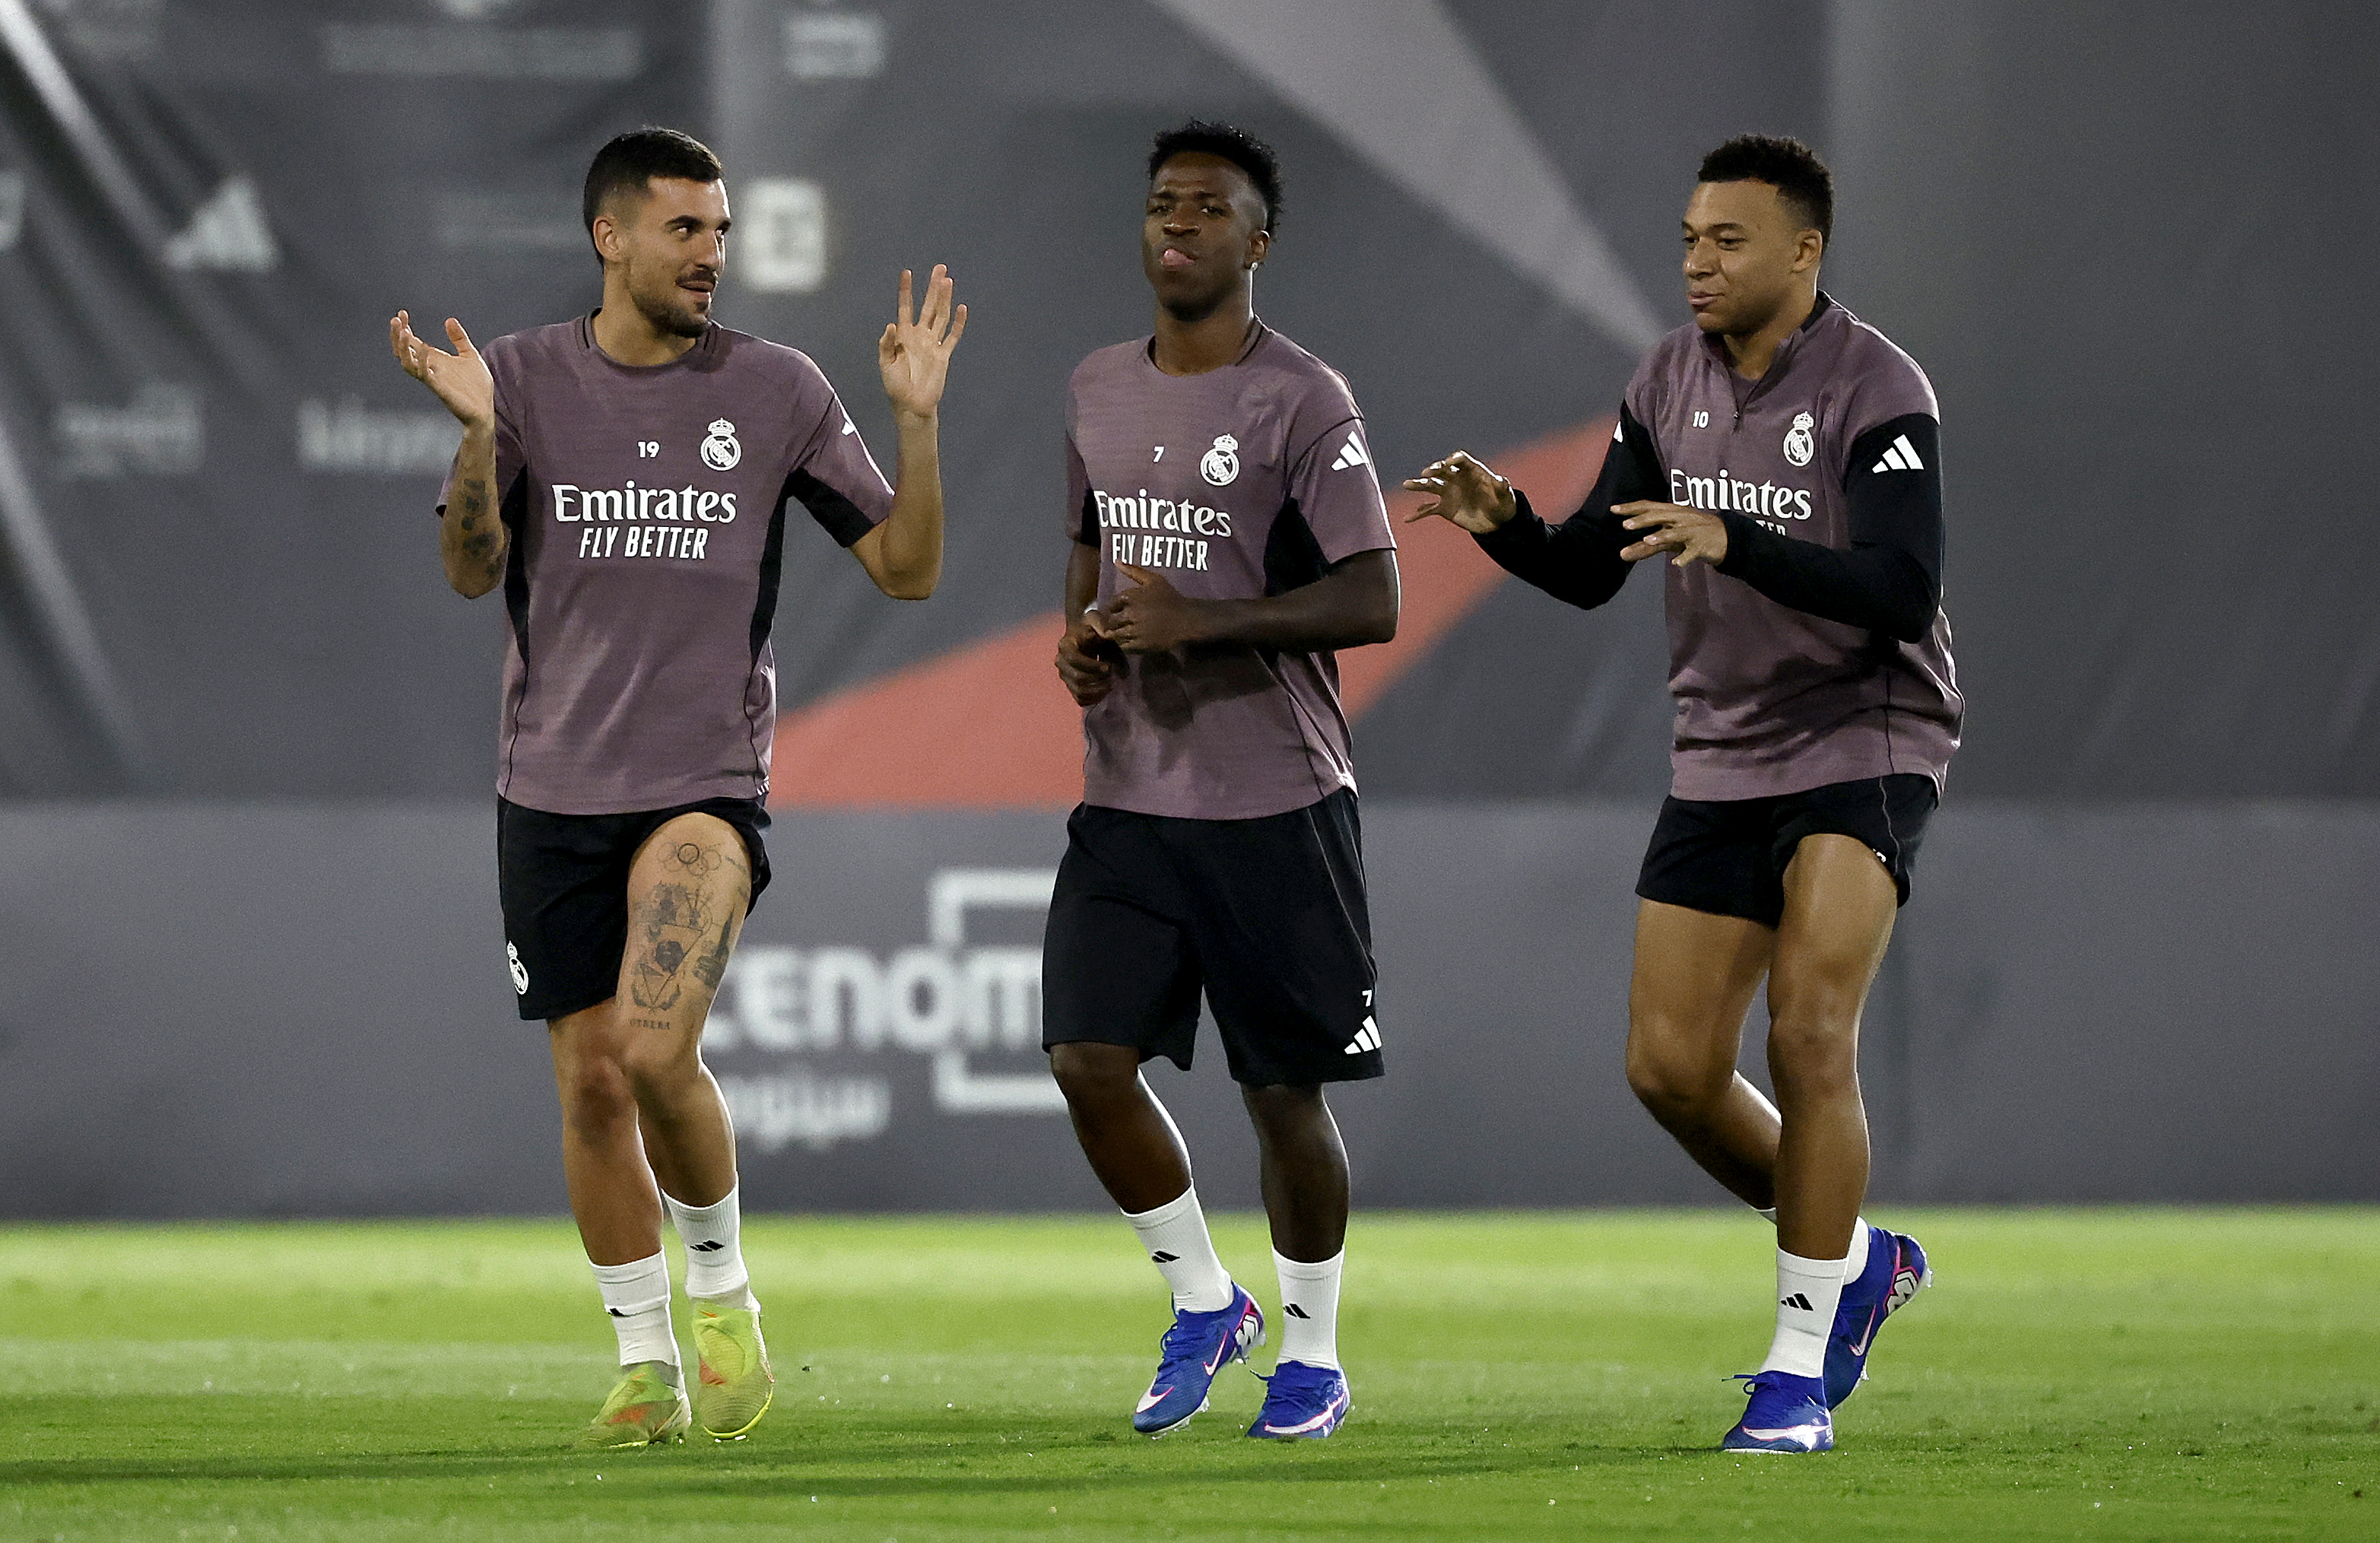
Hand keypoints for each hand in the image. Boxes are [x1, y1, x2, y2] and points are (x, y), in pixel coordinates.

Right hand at [390, 311, 493, 431]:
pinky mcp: (439, 388)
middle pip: (403, 351)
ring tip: (403, 331)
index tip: (402, 313)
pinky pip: (424, 374)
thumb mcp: (470, 355)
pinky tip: (424, 347)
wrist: (484, 410)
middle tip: (396, 320)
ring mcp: (432, 378)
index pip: (412, 342)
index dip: (404, 328)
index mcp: (434, 359)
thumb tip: (449, 320)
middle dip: (397, 335)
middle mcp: (429, 368)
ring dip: (402, 347)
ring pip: (407, 363)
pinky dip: (421, 361)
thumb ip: (459, 338)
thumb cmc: (477, 386)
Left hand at [878, 265, 966, 419]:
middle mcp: (920, 335)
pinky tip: (961, 308)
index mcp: (903, 335)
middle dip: (933, 287)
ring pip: (941, 316)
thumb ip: (887, 344)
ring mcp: (933, 344)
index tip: (907, 273)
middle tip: (939, 268)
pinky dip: (958, 323)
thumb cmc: (895, 386)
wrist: (911, 405)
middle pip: (928, 306)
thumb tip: (892, 325)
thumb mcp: (885, 364)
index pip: (906, 307)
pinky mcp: (944, 355)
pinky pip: (952, 336)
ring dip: (945, 299)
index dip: (906, 290)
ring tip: (948, 281)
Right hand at [1055, 610, 1119, 705]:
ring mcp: (1064, 675)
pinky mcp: (1070, 686)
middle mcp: (1060, 662)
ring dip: (1098, 691)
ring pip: (1079, 691)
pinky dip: (1094, 699)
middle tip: (1112, 676)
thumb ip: (1101, 625)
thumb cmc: (1091, 627)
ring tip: (1110, 684)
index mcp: (1065, 645)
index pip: (1074, 660)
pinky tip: (1105, 691)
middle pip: (1077, 678)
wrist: (1084, 635)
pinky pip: (1080, 699)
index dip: (1092, 666)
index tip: (1108, 667)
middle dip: (1097, 680)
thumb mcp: (1095, 620)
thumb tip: (1108, 635)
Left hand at [1105, 564, 1207, 653]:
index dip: (1116, 608)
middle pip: (1111, 621)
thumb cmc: (1170, 598)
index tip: (1124, 611)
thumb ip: (1134, 571)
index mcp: (1129, 597)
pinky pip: (1124, 646)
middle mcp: (1129, 614)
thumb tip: (1117, 561)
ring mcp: (1134, 631)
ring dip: (1120, 633)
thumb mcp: (1154, 580)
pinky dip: (1126, 644)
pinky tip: (1134, 639)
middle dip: (1116, 622)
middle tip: (1126, 622)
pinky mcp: (1140, 645)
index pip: (1111, 605)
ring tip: (1130, 631)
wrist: (1187, 619)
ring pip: (1115, 634)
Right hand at [1401, 450, 1515, 532]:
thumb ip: (1503, 488)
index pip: (1461, 460)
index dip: (1455, 459)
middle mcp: (1457, 479)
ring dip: (1419, 485)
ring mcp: (1449, 493)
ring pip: (1431, 486)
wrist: (1496, 521)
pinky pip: (1428, 509)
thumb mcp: (1505, 497)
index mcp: (1472, 471)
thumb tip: (1502, 480)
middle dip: (1434, 470)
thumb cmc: (1503, 504)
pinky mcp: (1444, 508)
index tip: (1450, 461)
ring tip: (1407, 485)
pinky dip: (1418, 514)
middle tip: (1426, 473)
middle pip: (1443, 470)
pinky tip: (1408, 518)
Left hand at [1617, 501, 1729, 565]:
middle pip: (1660, 516)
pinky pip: (1693, 552)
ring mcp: (1692, 532)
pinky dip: (1685, 557)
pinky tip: (1676, 563)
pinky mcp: (1702, 546)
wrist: (1726, 538)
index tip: (1613, 509)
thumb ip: (1646, 547)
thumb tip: (1622, 554)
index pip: (1649, 506)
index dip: (1631, 508)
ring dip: (1662, 536)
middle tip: (1625, 525)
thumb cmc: (1692, 535)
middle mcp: (1681, 519)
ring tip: (1648, 540)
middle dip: (1643, 520)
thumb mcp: (1669, 539)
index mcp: (1672, 513)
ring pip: (1676, 533)